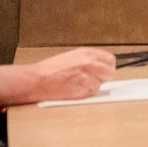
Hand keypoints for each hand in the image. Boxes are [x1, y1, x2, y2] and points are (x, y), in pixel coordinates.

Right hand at [0, 47, 116, 105]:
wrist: (37, 80)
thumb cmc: (50, 69)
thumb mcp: (72, 56)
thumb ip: (88, 59)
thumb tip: (101, 65)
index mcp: (86, 53)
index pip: (110, 60)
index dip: (108, 66)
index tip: (105, 70)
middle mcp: (89, 64)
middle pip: (110, 73)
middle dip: (104, 77)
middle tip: (94, 79)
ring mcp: (86, 77)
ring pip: (101, 85)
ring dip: (93, 86)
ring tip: (78, 83)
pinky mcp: (82, 90)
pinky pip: (92, 93)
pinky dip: (86, 93)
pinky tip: (75, 89)